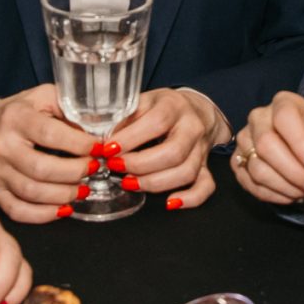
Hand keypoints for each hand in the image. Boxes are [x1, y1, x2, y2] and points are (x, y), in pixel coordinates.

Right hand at [0, 84, 93, 223]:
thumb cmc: (17, 113)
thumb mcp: (41, 97)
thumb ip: (68, 108)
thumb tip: (97, 130)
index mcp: (16, 118)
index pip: (50, 134)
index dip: (78, 144)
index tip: (99, 148)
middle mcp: (2, 146)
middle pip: (41, 169)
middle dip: (75, 172)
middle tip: (93, 169)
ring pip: (32, 193)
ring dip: (64, 195)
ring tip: (82, 189)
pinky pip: (18, 210)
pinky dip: (43, 215)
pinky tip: (62, 208)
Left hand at [108, 87, 223, 207]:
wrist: (196, 109)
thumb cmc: (163, 107)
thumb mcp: (142, 101)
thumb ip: (123, 117)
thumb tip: (98, 137)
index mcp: (174, 106)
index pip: (157, 122)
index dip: (131, 138)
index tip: (108, 149)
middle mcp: (192, 127)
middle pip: (173, 152)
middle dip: (140, 165)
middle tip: (116, 166)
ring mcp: (201, 149)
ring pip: (186, 172)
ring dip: (154, 183)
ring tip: (129, 183)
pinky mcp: (206, 166)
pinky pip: (206, 186)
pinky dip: (190, 198)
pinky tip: (169, 202)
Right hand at [233, 91, 303, 205]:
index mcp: (284, 103)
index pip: (284, 119)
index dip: (299, 145)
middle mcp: (258, 117)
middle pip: (265, 145)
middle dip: (293, 172)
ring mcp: (245, 140)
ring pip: (256, 168)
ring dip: (285, 187)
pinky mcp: (238, 161)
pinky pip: (249, 182)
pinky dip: (272, 195)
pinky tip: (291, 195)